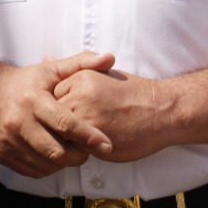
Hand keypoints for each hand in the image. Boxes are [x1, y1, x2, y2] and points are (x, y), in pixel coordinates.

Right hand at [0, 51, 115, 177]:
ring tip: (72, 151)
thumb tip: (110, 58)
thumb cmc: (27, 81)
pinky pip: (32, 171)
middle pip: (56, 151)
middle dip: (78, 155)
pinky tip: (54, 156)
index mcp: (35, 101)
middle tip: (88, 150)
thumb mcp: (52, 69)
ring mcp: (8, 141)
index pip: (66, 124)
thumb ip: (82, 63)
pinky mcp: (1, 154)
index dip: (89, 136)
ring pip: (45, 164)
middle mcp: (19, 122)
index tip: (107, 146)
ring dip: (64, 163)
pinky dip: (48, 168)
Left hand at [52, 67, 172, 162]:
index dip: (63, 108)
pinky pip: (71, 146)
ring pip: (58, 132)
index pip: (52, 96)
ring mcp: (84, 115)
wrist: (162, 110)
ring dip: (69, 137)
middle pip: (52, 115)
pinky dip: (78, 149)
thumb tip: (45, 58)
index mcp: (81, 76)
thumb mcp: (104, 74)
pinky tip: (95, 143)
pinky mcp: (92, 135)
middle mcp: (79, 93)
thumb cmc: (133, 94)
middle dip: (62, 124)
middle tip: (84, 126)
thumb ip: (73, 71)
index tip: (79, 112)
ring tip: (89, 135)